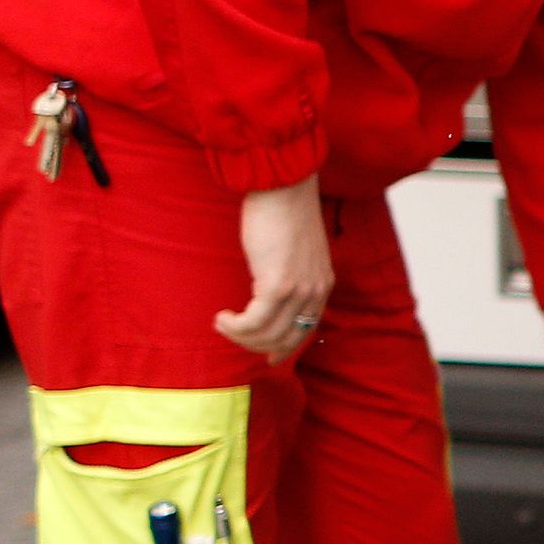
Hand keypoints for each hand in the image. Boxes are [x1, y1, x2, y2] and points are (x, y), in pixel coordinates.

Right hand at [215, 178, 332, 358]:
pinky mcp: (278, 285)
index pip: (306, 329)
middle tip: (231, 333)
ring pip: (268, 334)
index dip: (285, 347)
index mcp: (322, 284)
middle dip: (255, 345)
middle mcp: (315, 292)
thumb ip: (289, 270)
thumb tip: (268, 286)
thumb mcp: (294, 248)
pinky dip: (235, 326)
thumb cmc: (282, 209)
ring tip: (222, 323)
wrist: (283, 186)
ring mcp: (299, 290)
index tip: (268, 357)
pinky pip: (255, 322)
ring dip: (240, 336)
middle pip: (286, 338)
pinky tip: (222, 317)